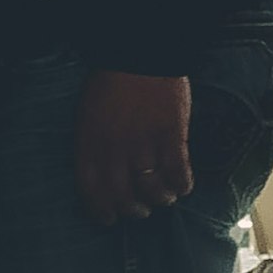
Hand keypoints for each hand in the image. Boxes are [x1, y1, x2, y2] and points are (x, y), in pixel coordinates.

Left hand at [72, 67, 194, 225]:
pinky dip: (182, 184)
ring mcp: (143, 143)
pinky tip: (184, 185)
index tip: (109, 219)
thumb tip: (105, 173)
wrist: (140, 53)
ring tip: (164, 198)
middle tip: (140, 211)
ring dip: (159, 199)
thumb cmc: (111, 80)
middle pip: (123, 196)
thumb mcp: (89, 115)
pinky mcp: (171, 135)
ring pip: (152, 189)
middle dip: (132, 210)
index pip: (92, 191)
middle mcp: (115, 150)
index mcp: (90, 144)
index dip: (101, 210)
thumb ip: (94, 145)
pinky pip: (178, 172)